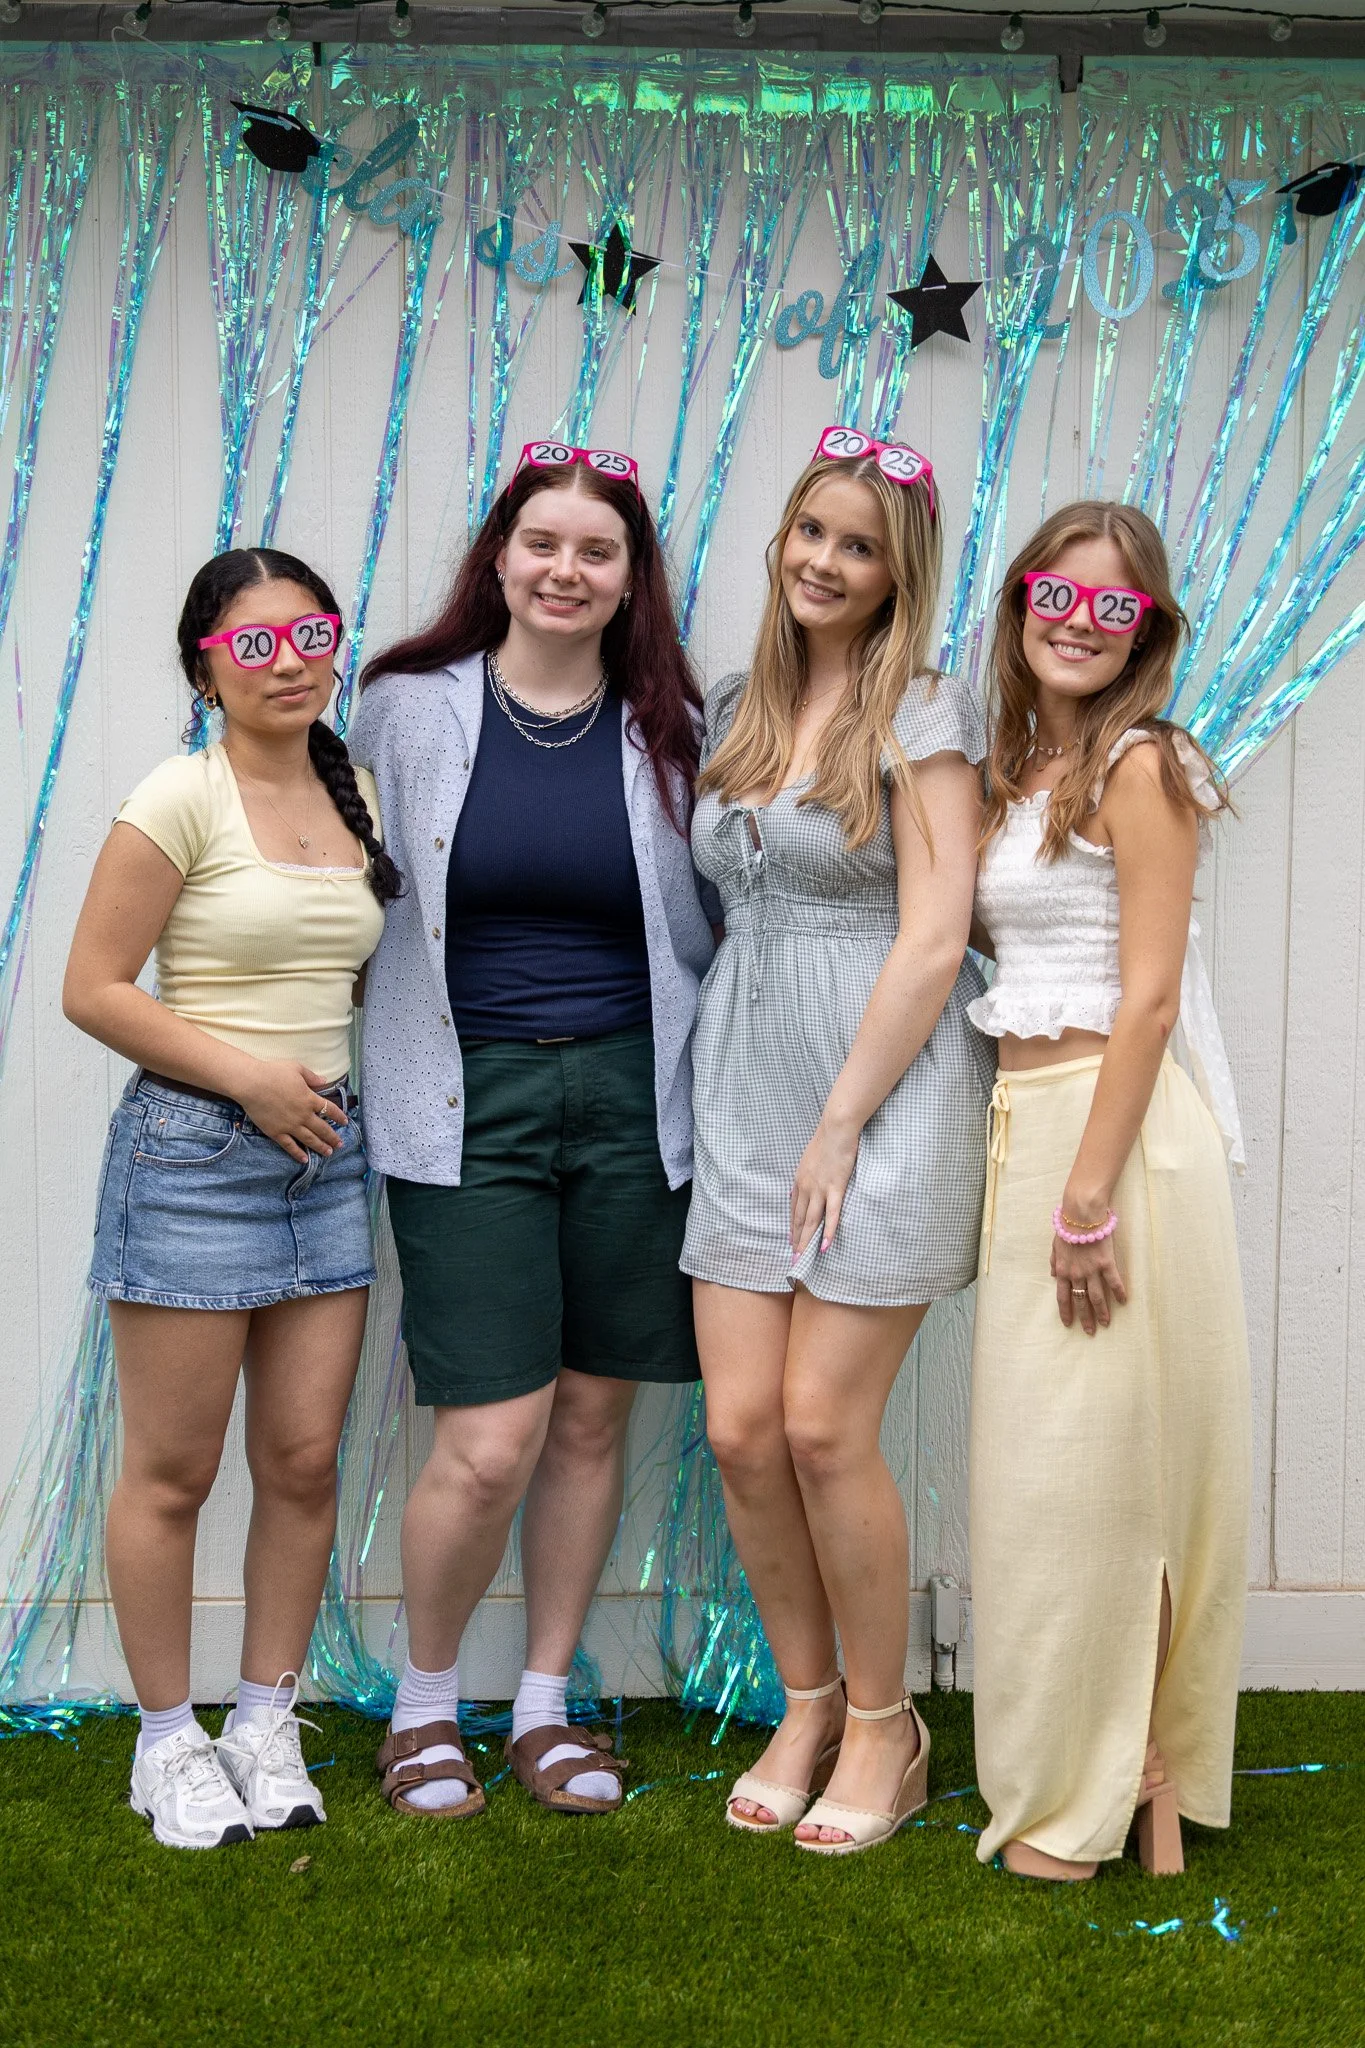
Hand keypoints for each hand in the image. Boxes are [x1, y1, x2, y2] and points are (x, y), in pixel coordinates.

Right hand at [236, 1061, 347, 1163]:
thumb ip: (311, 1077)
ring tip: (328, 1153)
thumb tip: (324, 1081)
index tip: (345, 1122)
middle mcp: (303, 1115)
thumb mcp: (296, 1068)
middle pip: (323, 1129)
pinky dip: (298, 1153)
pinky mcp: (276, 1132)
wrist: (251, 1084)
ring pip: (310, 1140)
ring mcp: (290, 1125)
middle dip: (333, 1137)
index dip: (339, 1116)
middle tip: (340, 1144)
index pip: (330, 1109)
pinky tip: (304, 1159)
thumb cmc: (273, 1072)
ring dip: (320, 1147)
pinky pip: (289, 1146)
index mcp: (309, 1099)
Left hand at [790, 1114, 860, 1258]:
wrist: (836, 1129)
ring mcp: (820, 1189)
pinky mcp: (835, 1188)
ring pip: (811, 1221)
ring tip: (803, 1258)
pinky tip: (825, 1246)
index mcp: (799, 1180)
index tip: (791, 1240)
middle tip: (794, 1258)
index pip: (793, 1209)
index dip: (792, 1226)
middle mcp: (806, 1187)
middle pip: (799, 1219)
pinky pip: (831, 1214)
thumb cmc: (826, 1141)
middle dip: (796, 1239)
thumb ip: (805, 1175)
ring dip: (806, 1241)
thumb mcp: (808, 1159)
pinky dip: (828, 1232)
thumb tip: (800, 1187)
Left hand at [1051, 1229, 1126, 1336]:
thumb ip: (1054, 1262)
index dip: (1066, 1312)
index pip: (1062, 1297)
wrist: (1081, 1214)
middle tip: (1090, 1331)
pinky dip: (1119, 1293)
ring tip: (1106, 1323)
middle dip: (1085, 1318)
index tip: (1069, 1324)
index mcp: (1062, 1270)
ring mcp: (1092, 1270)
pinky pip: (1114, 1282)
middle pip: (1080, 1301)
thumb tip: (1052, 1275)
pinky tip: (1124, 1301)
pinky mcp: (1106, 1263)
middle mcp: (1076, 1274)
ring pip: (1097, 1297)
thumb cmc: (1067, 1227)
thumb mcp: (1055, 1245)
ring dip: (1102, 1312)